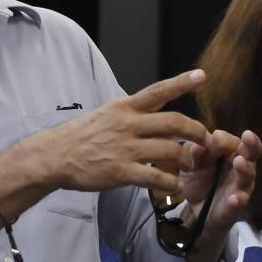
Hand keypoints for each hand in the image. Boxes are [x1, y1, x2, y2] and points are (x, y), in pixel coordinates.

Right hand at [20, 71, 211, 195]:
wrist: (55, 156)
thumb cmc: (82, 136)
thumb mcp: (107, 114)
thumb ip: (134, 114)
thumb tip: (159, 115)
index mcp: (124, 107)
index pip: (157, 91)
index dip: (181, 83)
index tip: (201, 76)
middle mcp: (127, 124)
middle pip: (173, 122)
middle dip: (196, 131)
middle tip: (206, 139)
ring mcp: (125, 148)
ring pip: (169, 150)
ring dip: (186, 159)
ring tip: (188, 164)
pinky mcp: (121, 171)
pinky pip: (155, 177)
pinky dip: (170, 182)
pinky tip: (174, 185)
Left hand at [178, 129, 261, 240]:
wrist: (197, 211)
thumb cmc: (198, 181)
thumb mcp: (193, 166)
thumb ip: (195, 155)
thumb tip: (197, 144)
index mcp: (230, 154)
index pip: (235, 141)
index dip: (226, 139)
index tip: (215, 137)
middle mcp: (240, 168)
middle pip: (251, 154)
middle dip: (251, 145)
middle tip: (247, 136)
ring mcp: (241, 187)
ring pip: (248, 176)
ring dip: (245, 168)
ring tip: (239, 162)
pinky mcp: (237, 206)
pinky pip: (240, 202)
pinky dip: (238, 200)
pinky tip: (234, 198)